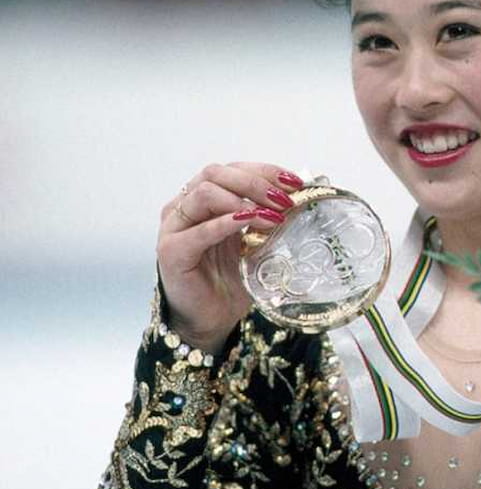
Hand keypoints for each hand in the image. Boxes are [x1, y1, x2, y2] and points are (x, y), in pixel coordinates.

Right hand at [156, 163, 303, 353]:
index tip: (294, 183)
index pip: (232, 170)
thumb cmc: (230, 279)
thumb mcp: (255, 242)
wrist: (212, 318)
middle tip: (284, 200)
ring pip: (204, 192)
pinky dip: (226, 222)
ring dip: (244, 199)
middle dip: (256, 182)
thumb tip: (300, 198)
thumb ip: (267, 219)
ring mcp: (174, 227)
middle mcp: (185, 207)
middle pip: (216, 173)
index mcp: (204, 200)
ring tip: (273, 216)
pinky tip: (249, 222)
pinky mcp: (172, 251)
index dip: (264, 171)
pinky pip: (199, 230)